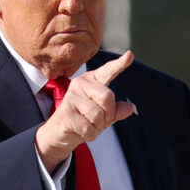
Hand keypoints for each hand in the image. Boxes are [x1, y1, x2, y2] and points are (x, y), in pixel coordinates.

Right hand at [35, 51, 137, 172]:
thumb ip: (117, 110)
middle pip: (107, 96)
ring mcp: (72, 97)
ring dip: (98, 126)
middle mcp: (80, 84)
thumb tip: (130, 107)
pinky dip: (90, 135)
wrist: (59, 133)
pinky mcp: (66, 113)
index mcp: (92, 81)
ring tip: (88, 125)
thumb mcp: (104, 115)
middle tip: (99, 120)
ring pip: (98, 114)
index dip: (119, 64)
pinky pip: (89, 127)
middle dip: (108, 114)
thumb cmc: (83, 120)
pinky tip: (82, 132)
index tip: (130, 55)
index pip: (108, 71)